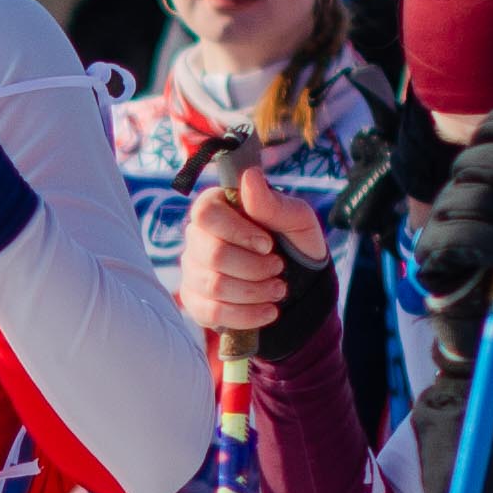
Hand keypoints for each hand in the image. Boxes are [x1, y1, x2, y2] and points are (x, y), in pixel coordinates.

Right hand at [178, 164, 327, 338]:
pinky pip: (212, 312)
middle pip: (212, 254)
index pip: (206, 214)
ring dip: (255, 291)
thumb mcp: (296, 220)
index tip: (268, 244)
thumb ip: (272, 202)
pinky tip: (268, 311)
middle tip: (278, 268)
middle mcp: (197, 237)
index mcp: (216, 208)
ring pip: (214, 285)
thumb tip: (249, 176)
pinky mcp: (196, 302)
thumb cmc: (295, 243)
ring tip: (279, 289)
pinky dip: (246, 315)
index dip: (237, 232)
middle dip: (254, 267)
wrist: (300, 285)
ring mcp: (192, 271)